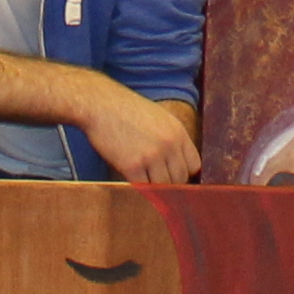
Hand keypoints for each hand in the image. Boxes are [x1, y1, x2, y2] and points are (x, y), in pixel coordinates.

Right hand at [87, 83, 203, 186]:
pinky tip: (133, 182)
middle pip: (180, 179)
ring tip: (145, 183)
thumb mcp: (158, 118)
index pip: (194, 165)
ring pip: (164, 187)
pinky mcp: (132, 166)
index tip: (175, 177)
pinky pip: (143, 188)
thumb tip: (175, 163)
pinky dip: (139, 189)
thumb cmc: (125, 109)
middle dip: (170, 184)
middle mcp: (169, 144)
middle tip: (156, 182)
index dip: (185, 173)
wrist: (99, 104)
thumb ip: (170, 139)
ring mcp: (151, 156)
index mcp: (178, 132)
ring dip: (155, 188)